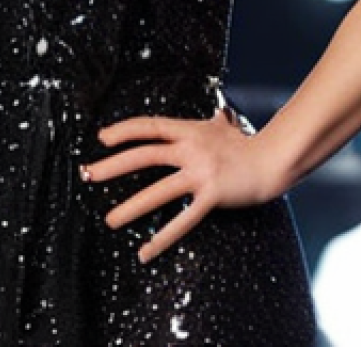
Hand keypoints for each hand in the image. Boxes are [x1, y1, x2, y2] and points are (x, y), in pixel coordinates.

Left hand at [81, 109, 281, 263]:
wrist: (273, 161)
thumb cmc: (248, 145)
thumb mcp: (226, 127)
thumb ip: (217, 120)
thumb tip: (220, 109)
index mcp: (188, 130)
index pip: (148, 127)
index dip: (123, 131)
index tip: (101, 138)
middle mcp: (190, 149)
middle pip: (144, 155)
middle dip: (112, 165)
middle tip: (87, 174)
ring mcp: (200, 173)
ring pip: (158, 191)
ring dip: (130, 207)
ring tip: (109, 220)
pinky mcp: (212, 196)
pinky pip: (182, 220)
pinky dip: (162, 238)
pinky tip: (145, 251)